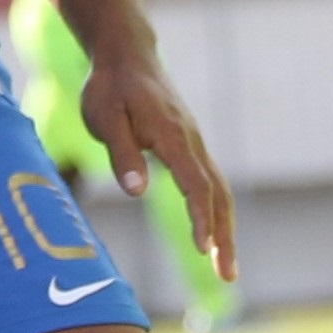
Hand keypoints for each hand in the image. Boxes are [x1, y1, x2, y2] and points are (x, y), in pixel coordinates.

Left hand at [78, 41, 237, 281]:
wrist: (127, 57)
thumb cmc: (110, 88)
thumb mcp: (105, 118)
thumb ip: (122, 154)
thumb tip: (138, 191)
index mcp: (173, 136)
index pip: (195, 184)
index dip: (200, 218)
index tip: (202, 250)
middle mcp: (193, 141)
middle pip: (218, 195)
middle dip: (225, 237)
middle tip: (227, 276)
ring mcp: (195, 144)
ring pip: (219, 192)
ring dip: (225, 231)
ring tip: (226, 269)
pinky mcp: (191, 147)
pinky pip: (211, 184)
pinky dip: (217, 214)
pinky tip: (214, 237)